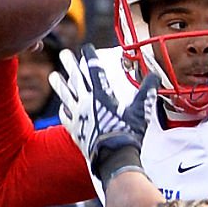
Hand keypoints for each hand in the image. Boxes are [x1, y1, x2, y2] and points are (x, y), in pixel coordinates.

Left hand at [49, 45, 158, 200]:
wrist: (114, 158)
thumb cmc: (129, 134)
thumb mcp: (140, 111)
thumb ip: (146, 92)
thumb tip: (154, 75)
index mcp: (102, 96)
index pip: (95, 71)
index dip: (90, 57)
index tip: (86, 48)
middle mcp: (86, 103)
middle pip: (76, 79)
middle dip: (70, 65)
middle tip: (64, 54)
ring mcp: (78, 117)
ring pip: (66, 96)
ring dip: (59, 85)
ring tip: (53, 75)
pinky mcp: (74, 130)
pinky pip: (65, 116)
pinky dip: (63, 109)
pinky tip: (62, 107)